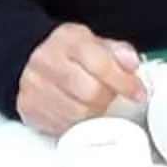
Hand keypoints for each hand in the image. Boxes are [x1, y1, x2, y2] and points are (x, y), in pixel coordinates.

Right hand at [16, 23, 143, 135]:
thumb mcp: (94, 44)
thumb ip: (118, 52)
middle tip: (111, 96)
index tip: (137, 92)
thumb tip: (132, 64)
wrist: (29, 60)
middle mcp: (47, 60)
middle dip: (108, 99)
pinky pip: (62, 126)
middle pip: (91, 93)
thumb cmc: (67, 54)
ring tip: (95, 104)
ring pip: (78, 114)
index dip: (124, 82)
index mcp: (68, 40)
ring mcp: (35, 85)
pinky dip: (77, 124)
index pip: (101, 64)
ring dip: (94, 114)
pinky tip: (78, 112)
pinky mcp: (29, 107)